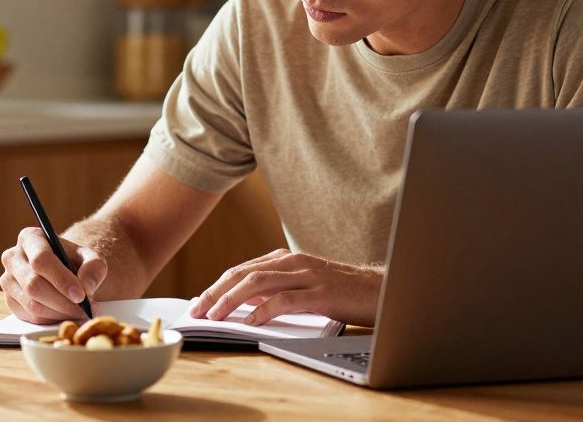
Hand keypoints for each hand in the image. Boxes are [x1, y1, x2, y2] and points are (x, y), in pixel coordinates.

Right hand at [0, 227, 107, 323]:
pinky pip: (29, 316)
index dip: (61, 279)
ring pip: (31, 304)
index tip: (80, 295)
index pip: (41, 260)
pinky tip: (66, 315)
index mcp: (30, 238)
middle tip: (85, 310)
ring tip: (80, 314)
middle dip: (62, 302)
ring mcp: (7, 280)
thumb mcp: (90, 257)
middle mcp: (13, 257)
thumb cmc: (75, 261)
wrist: (63, 271)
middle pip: (33, 285)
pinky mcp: (9, 301)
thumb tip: (86, 287)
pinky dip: (51, 320)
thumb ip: (94, 267)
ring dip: (59, 313)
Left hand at [187, 249, 382, 327]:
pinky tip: (249, 322)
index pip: (243, 270)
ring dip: (231, 300)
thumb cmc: (344, 291)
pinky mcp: (321, 293)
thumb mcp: (306, 285)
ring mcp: (308, 276)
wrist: (384, 290)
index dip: (218, 286)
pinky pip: (285, 300)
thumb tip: (246, 304)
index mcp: (288, 259)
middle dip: (216, 292)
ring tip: (215, 316)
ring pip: (258, 283)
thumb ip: (279, 288)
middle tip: (198, 311)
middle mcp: (294, 262)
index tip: (200, 303)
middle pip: (244, 273)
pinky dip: (263, 311)